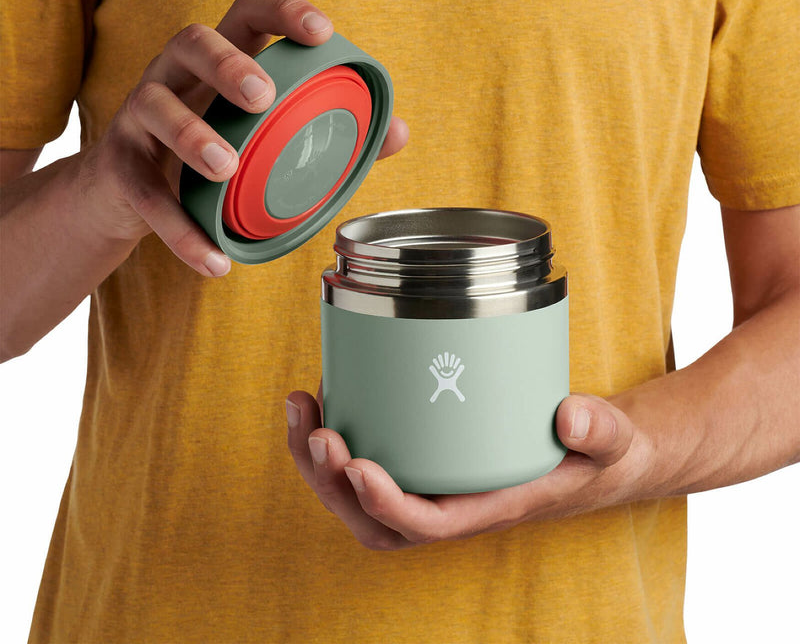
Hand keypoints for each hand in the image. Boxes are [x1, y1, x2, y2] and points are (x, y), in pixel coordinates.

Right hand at [78, 0, 408, 276]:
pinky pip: (144, 195)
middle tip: (263, 98)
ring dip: (191, 135)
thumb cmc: (210, 158)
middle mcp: (175, 77)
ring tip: (225, 166)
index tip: (321, 31)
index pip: (247, 13)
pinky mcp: (118, 166)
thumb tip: (400, 133)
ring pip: (155, 106)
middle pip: (192, 41)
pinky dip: (180, 230)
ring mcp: (139, 117)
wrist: (126, 200)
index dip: (283, 12)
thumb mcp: (265, 138)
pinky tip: (214, 261)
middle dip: (228, 64)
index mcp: (220, 63)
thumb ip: (332, 133)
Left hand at [286, 389, 649, 549]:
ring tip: (302, 407)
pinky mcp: (422, 458)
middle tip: (318, 430)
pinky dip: (338, 435)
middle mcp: (449, 504)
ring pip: (356, 495)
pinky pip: (367, 460)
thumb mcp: (611, 442)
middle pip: (372, 520)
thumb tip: (570, 414)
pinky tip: (329, 392)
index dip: (385, 504)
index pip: (427, 525)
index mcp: (488, 508)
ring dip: (318, 460)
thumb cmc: (594, 455)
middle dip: (332, 483)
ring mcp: (430, 483)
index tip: (357, 466)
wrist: (589, 456)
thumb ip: (600, 430)